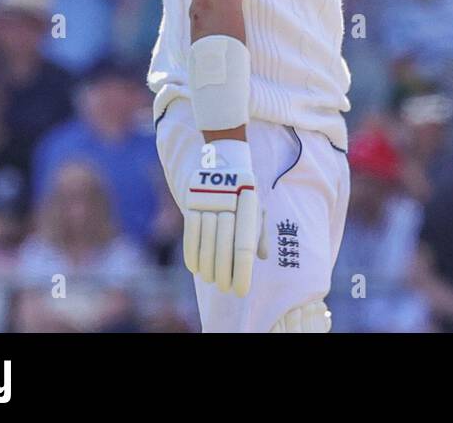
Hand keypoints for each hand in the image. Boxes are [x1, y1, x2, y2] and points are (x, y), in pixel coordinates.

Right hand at [183, 139, 266, 295]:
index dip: (243, 272)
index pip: (244, 248)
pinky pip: (190, 237)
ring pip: (206, 246)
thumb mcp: (256, 207)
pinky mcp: (192, 204)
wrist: (223, 161)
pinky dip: (192, 255)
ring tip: (212, 280)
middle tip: (225, 287)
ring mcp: (209, 205)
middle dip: (224, 274)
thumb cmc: (243, 191)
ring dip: (208, 267)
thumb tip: (263, 256)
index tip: (242, 291)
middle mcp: (228, 208)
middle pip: (224, 250)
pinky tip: (196, 268)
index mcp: (248, 209)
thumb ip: (259, 232)